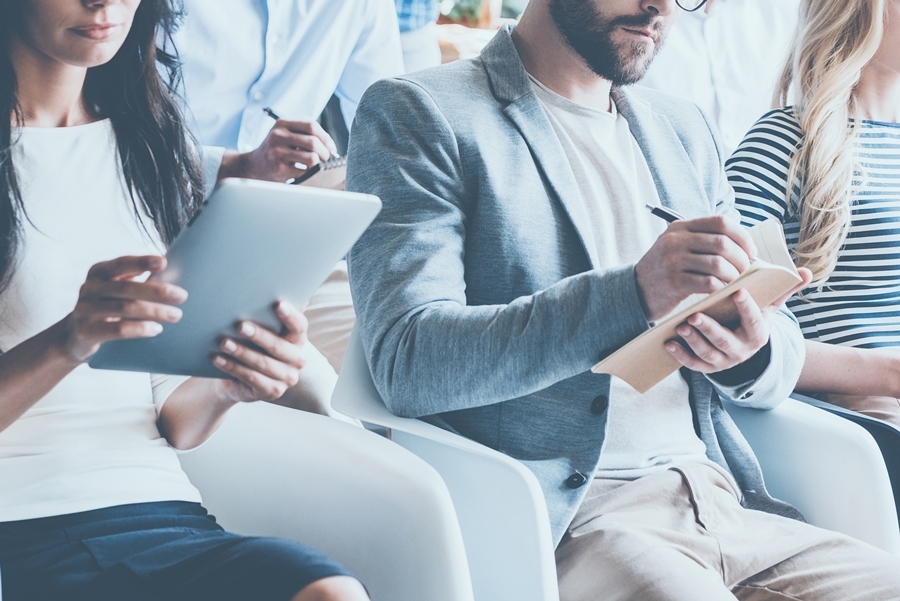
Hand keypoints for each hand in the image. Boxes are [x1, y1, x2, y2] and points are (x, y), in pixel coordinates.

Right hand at [56, 255, 186, 361]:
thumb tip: (172, 272)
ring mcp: (85, 310)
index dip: (141, 262)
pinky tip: (156, 329)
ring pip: (124, 308)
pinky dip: (140, 328)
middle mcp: (89, 288)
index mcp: (99, 272)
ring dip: (154, 311)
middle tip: (182, 296)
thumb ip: (135, 280)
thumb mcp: (115, 290)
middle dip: (157, 291)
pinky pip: (117, 329)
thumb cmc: (106, 307)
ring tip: (176, 315)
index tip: (163, 262)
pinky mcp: (86, 331)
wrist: (75, 336)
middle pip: (126, 287)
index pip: (121, 264)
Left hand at [212, 300, 307, 401]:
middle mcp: (297, 359)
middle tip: (240, 326)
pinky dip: (233, 368)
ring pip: (263, 364)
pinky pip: (252, 379)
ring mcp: (287, 378)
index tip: (277, 304)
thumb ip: (267, 312)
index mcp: (298, 339)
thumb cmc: (250, 345)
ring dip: (241, 352)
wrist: (235, 377)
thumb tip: (275, 288)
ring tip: (224, 342)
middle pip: (279, 346)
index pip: (300, 326)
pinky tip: (218, 359)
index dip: (290, 316)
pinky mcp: (272, 392)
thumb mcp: (259, 328)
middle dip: (259, 336)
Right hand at [219, 120, 336, 182]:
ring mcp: (277, 152)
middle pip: (313, 142)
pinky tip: (305, 173)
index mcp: (282, 124)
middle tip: (326, 160)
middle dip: (325, 153)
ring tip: (316, 167)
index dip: (326, 138)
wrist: (253, 166)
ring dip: (319, 165)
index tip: (331, 148)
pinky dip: (310, 174)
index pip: (312, 126)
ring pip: (312, 158)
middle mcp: (278, 135)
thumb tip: (331, 148)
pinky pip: (305, 172)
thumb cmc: (276, 151)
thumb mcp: (285, 136)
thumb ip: (304, 136)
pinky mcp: (279, 168)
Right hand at [634, 216, 757, 321]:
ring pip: (718, 264)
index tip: (751, 251)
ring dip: (734, 275)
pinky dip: (722, 287)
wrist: (635, 291)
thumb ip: (702, 240)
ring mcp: (673, 261)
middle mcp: (675, 240)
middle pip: (722, 243)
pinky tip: (723, 291)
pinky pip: (709, 283)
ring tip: (736, 282)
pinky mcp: (674, 283)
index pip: (721, 222)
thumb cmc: (665, 270)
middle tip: (747, 271)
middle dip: (742, 258)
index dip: (742, 236)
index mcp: (680, 228)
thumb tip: (743, 246)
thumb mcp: (677, 247)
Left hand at [665, 267, 812, 372]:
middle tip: (694, 316)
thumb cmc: (752, 319)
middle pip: (725, 341)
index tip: (738, 291)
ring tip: (680, 326)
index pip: (754, 320)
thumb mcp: (768, 307)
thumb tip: (805, 272)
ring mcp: (724, 361)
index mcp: (758, 333)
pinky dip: (681, 356)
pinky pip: (694, 365)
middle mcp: (742, 350)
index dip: (747, 307)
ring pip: (708, 354)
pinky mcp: (708, 368)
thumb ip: (783, 290)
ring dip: (693, 341)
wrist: (744, 347)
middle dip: (710, 329)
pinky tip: (669, 343)